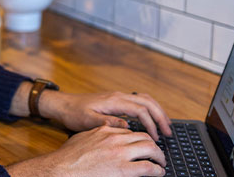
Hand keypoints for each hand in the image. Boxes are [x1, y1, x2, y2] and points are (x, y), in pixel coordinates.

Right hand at [6, 125, 165, 176]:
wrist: (61, 169)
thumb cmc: (68, 157)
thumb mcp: (83, 137)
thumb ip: (97, 133)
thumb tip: (104, 130)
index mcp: (106, 131)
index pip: (131, 131)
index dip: (140, 138)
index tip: (143, 145)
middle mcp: (115, 139)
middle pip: (144, 137)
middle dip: (154, 145)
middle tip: (158, 154)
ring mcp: (120, 153)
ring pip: (150, 149)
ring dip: (159, 156)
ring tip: (161, 163)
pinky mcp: (123, 169)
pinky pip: (148, 167)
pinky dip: (157, 170)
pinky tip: (159, 172)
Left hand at [41, 91, 171, 140]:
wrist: (64, 105)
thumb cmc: (74, 113)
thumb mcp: (88, 121)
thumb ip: (107, 123)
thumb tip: (127, 126)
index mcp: (114, 101)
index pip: (140, 110)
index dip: (151, 124)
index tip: (156, 138)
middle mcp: (119, 96)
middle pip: (148, 102)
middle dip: (161, 116)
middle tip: (168, 132)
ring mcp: (119, 97)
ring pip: (145, 100)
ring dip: (157, 111)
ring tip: (165, 126)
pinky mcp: (117, 100)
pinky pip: (139, 101)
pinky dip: (149, 109)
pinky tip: (151, 120)